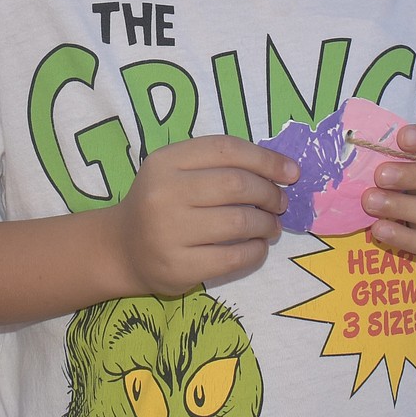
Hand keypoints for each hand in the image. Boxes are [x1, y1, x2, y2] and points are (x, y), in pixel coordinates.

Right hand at [111, 136, 298, 296]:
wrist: (123, 248)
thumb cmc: (163, 202)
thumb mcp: (179, 171)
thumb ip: (221, 165)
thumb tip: (284, 171)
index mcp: (166, 161)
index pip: (226, 150)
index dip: (265, 159)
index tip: (291, 172)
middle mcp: (164, 193)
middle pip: (236, 184)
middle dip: (269, 193)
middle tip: (280, 202)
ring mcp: (170, 232)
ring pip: (239, 222)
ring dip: (266, 223)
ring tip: (271, 225)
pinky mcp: (178, 267)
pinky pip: (233, 257)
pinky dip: (256, 251)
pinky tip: (258, 246)